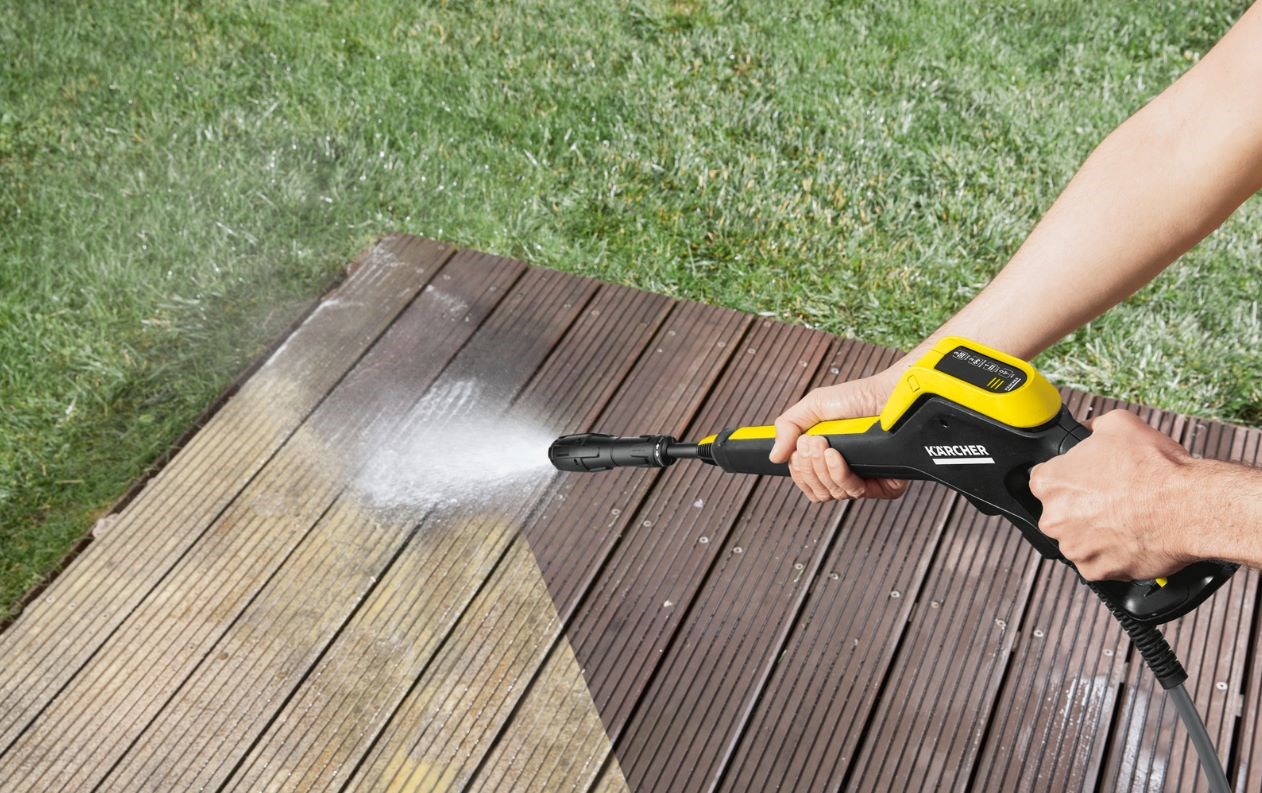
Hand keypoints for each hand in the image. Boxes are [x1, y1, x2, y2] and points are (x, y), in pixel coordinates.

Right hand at [770, 369, 907, 502]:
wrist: (890, 394)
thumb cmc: (860, 397)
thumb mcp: (814, 405)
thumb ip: (788, 426)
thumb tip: (774, 457)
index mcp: (829, 459)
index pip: (806, 482)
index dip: (798, 471)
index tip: (797, 449)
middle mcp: (848, 472)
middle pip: (817, 491)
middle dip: (808, 467)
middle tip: (812, 442)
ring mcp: (866, 479)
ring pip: (833, 493)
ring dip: (822, 469)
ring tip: (824, 444)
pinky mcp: (885, 485)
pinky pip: (855, 493)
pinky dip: (840, 475)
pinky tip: (836, 456)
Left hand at [1029, 409, 1196, 580]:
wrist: (1188, 506)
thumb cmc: (1154, 468)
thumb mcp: (1119, 424)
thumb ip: (1093, 427)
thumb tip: (1089, 429)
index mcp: (1050, 482)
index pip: (1046, 478)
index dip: (1070, 477)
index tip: (1088, 479)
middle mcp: (1054, 518)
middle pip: (1061, 511)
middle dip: (1082, 507)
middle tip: (1113, 499)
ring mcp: (1074, 547)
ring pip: (1079, 539)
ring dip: (1097, 531)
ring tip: (1127, 518)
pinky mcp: (1096, 571)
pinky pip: (1097, 563)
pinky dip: (1112, 554)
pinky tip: (1131, 538)